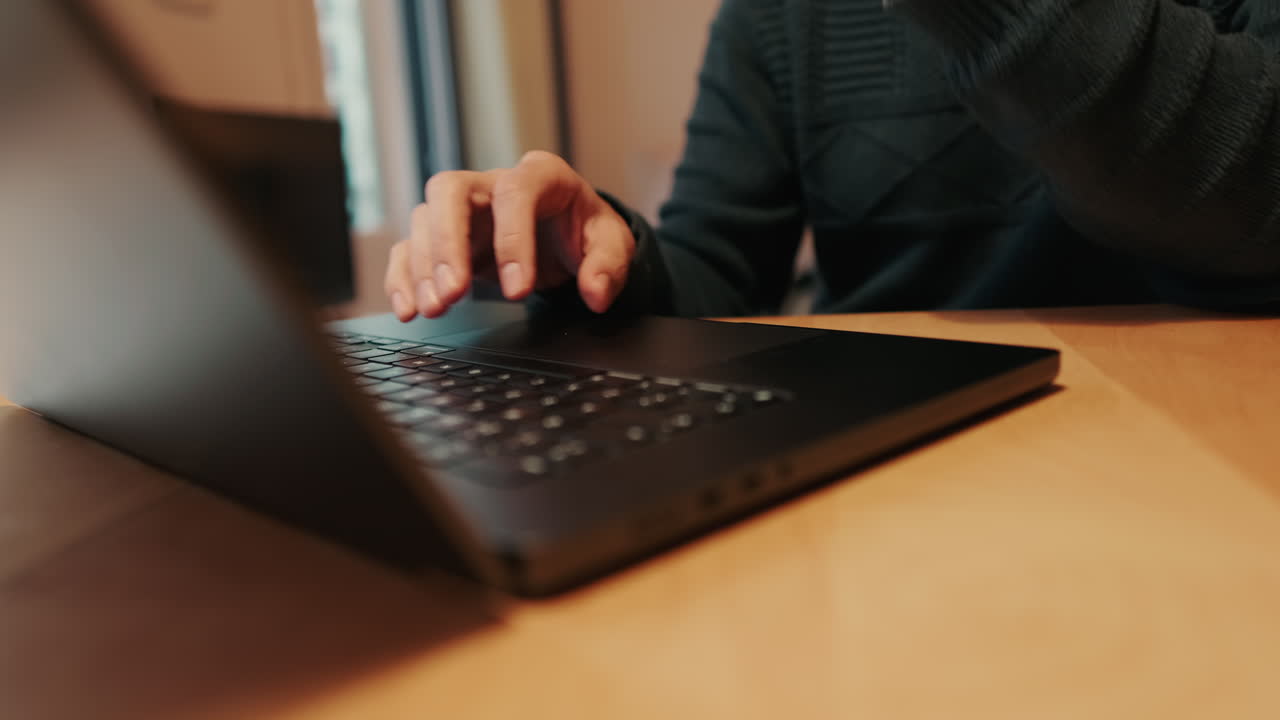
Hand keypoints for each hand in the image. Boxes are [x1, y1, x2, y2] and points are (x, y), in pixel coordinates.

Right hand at [384, 150, 634, 319]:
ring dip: (424, 267)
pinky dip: (403, 277)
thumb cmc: (585, 231)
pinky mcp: (443, 238)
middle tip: (454, 292)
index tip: (518, 290)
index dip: (512, 240)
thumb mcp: (612, 244)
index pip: (515, 193)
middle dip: (447, 243)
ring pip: (425, 218)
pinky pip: (410, 247)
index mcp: (540, 176)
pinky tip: (409, 308)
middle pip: (450, 190)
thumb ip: (609, 265)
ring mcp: (462, 209)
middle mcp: (492, 185)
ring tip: (434, 308)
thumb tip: (595, 292)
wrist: (567, 236)